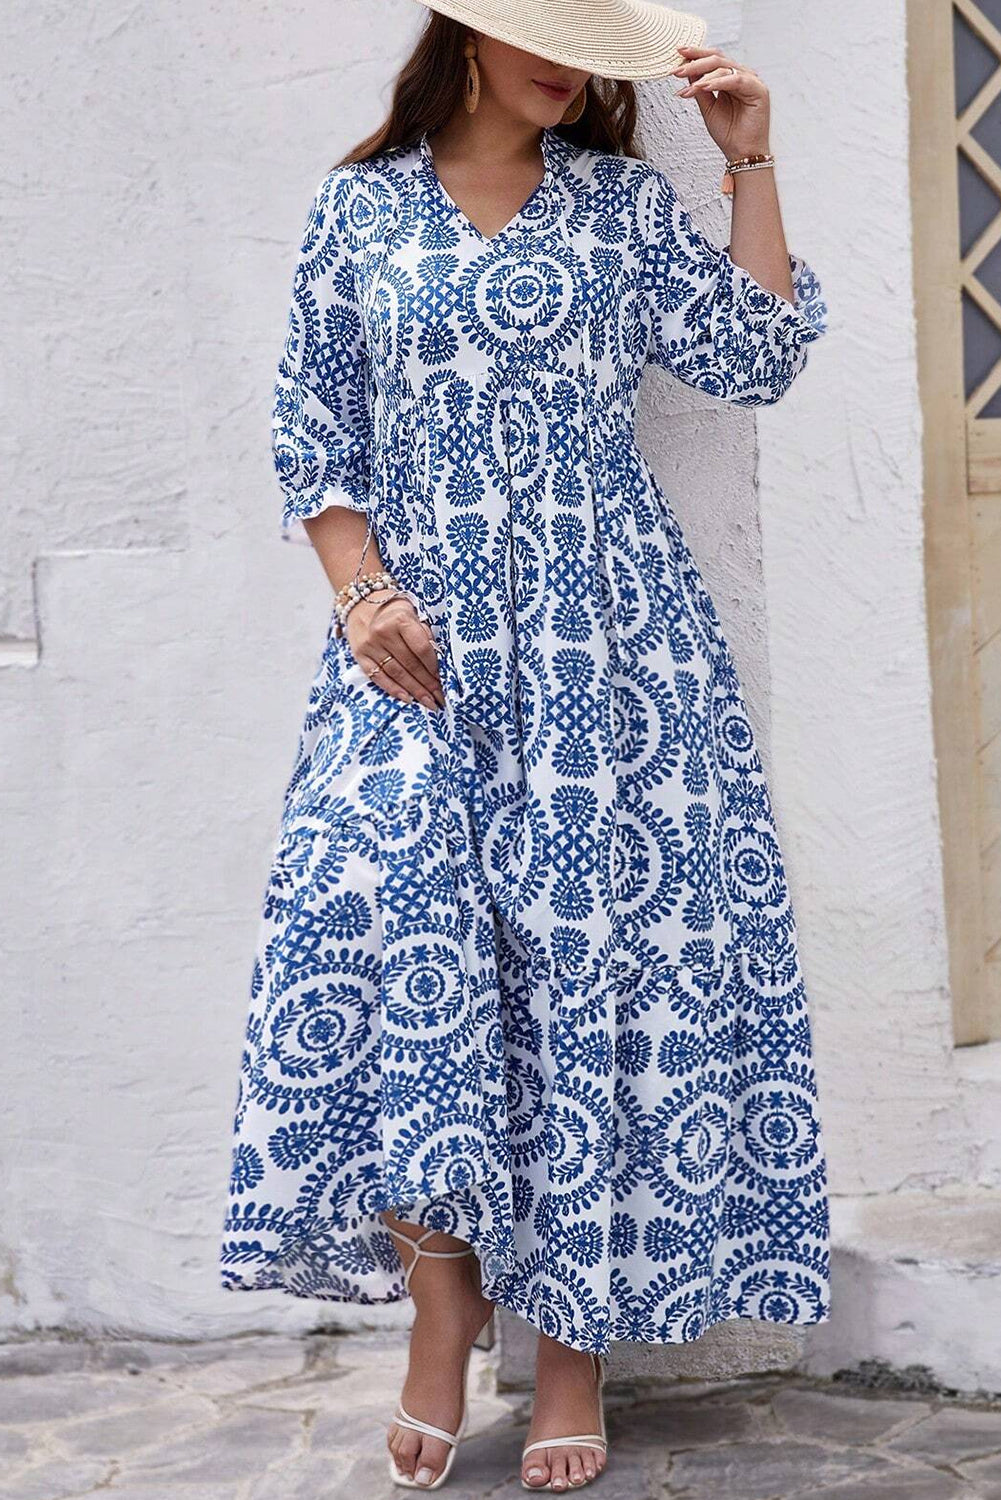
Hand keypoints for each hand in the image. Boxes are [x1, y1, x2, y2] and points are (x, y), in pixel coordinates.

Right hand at [345, 592, 445, 709]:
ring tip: (429, 702)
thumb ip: (423, 633)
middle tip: (440, 698)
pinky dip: (393, 689)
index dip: (434, 667)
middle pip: (410, 664)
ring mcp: (370, 646)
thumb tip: (438, 658)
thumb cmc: (393, 609)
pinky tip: (407, 699)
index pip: (421, 648)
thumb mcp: (412, 613)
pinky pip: (378, 677)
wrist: (361, 602)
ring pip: (396, 673)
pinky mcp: (360, 656)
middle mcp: (383, 633)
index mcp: (400, 619)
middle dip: (428, 684)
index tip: (444, 680)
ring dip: (415, 691)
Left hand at [669, 44, 770, 159]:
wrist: (741, 153)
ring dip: (702, 75)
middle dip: (695, 62)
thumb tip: (686, 70)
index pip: (713, 59)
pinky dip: (718, 82)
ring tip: (688, 86)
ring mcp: (751, 81)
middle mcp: (742, 76)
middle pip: (718, 59)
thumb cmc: (729, 133)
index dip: (696, 54)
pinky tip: (703, 86)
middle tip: (677, 70)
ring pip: (725, 67)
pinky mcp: (758, 90)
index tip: (678, 53)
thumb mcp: (707, 108)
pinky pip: (736, 80)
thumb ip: (699, 89)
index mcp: (730, 78)